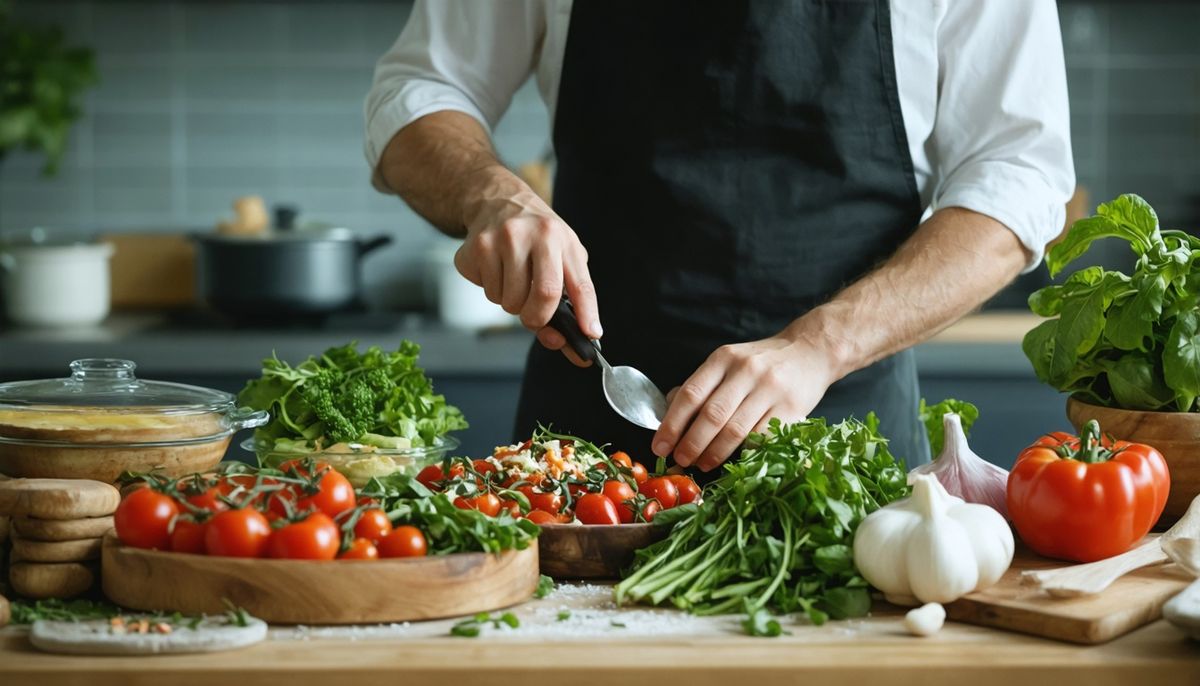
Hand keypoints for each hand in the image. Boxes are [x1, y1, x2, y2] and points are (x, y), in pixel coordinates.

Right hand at [455, 169, 601, 365]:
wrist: (497, 201)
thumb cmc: (536, 236)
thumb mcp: (562, 255)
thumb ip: (567, 297)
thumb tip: (561, 341)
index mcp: (561, 238)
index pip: (579, 284)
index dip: (586, 313)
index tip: (590, 335)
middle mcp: (534, 235)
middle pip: (544, 296)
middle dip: (539, 317)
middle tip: (534, 313)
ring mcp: (502, 239)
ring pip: (509, 301)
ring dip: (512, 302)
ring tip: (513, 277)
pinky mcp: (477, 248)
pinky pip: (487, 291)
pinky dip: (493, 289)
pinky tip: (495, 268)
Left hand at [651, 328, 844, 470]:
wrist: (810, 351)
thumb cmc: (762, 362)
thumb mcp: (728, 361)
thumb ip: (701, 384)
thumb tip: (668, 411)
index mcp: (724, 358)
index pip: (691, 394)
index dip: (671, 424)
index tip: (660, 446)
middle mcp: (746, 371)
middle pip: (711, 415)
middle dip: (691, 443)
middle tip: (679, 460)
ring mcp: (770, 389)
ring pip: (735, 430)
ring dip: (714, 453)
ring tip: (701, 464)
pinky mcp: (791, 408)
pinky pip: (761, 437)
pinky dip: (743, 452)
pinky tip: (733, 460)